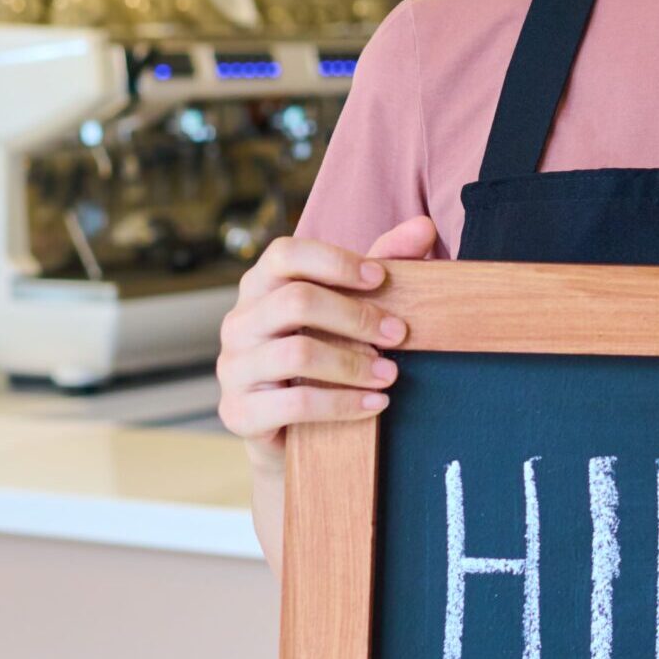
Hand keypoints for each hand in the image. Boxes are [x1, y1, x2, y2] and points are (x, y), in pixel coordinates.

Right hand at [217, 217, 436, 471]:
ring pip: (296, 354)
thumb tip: (424, 227)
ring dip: (353, 364)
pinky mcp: (239, 413)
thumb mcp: (350, 306)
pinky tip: (375, 404)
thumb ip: (383, 263)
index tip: (381, 278)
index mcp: (260, 286)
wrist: (291, 431)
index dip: (335, 262)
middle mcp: (239, 321)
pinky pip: (295, 404)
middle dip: (356, 316)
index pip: (286, 254)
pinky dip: (342, 404)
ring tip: (391, 375)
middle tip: (399, 334)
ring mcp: (233, 368)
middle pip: (296, 301)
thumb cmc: (323, 354)